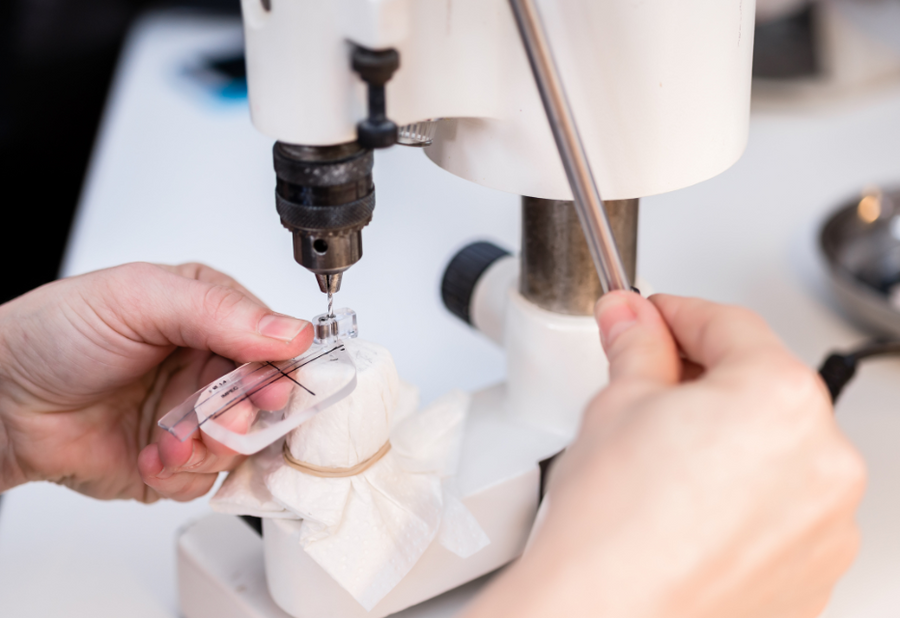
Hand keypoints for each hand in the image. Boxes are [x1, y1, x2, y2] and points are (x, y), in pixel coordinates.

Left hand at [0, 263, 312, 501]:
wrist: (3, 400)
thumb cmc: (60, 333)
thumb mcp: (140, 299)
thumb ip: (220, 312)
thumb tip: (291, 332)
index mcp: (215, 316)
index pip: (275, 345)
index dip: (278, 372)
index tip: (267, 391)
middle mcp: (211, 366)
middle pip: (265, 401)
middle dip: (242, 416)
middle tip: (216, 421)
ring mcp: (197, 415)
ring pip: (243, 445)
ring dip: (208, 448)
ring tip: (167, 439)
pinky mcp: (179, 461)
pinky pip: (209, 480)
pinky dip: (181, 474)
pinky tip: (150, 456)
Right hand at [465, 292, 864, 617]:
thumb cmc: (611, 530)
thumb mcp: (616, 404)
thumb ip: (636, 346)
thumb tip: (632, 319)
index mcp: (781, 398)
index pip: (729, 325)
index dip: (676, 313)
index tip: (650, 318)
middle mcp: (823, 459)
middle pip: (760, 386)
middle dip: (702, 377)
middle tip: (646, 383)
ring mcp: (825, 522)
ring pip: (775, 450)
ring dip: (727, 437)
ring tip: (661, 460)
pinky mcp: (813, 571)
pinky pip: (781, 508)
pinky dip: (743, 495)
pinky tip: (686, 506)